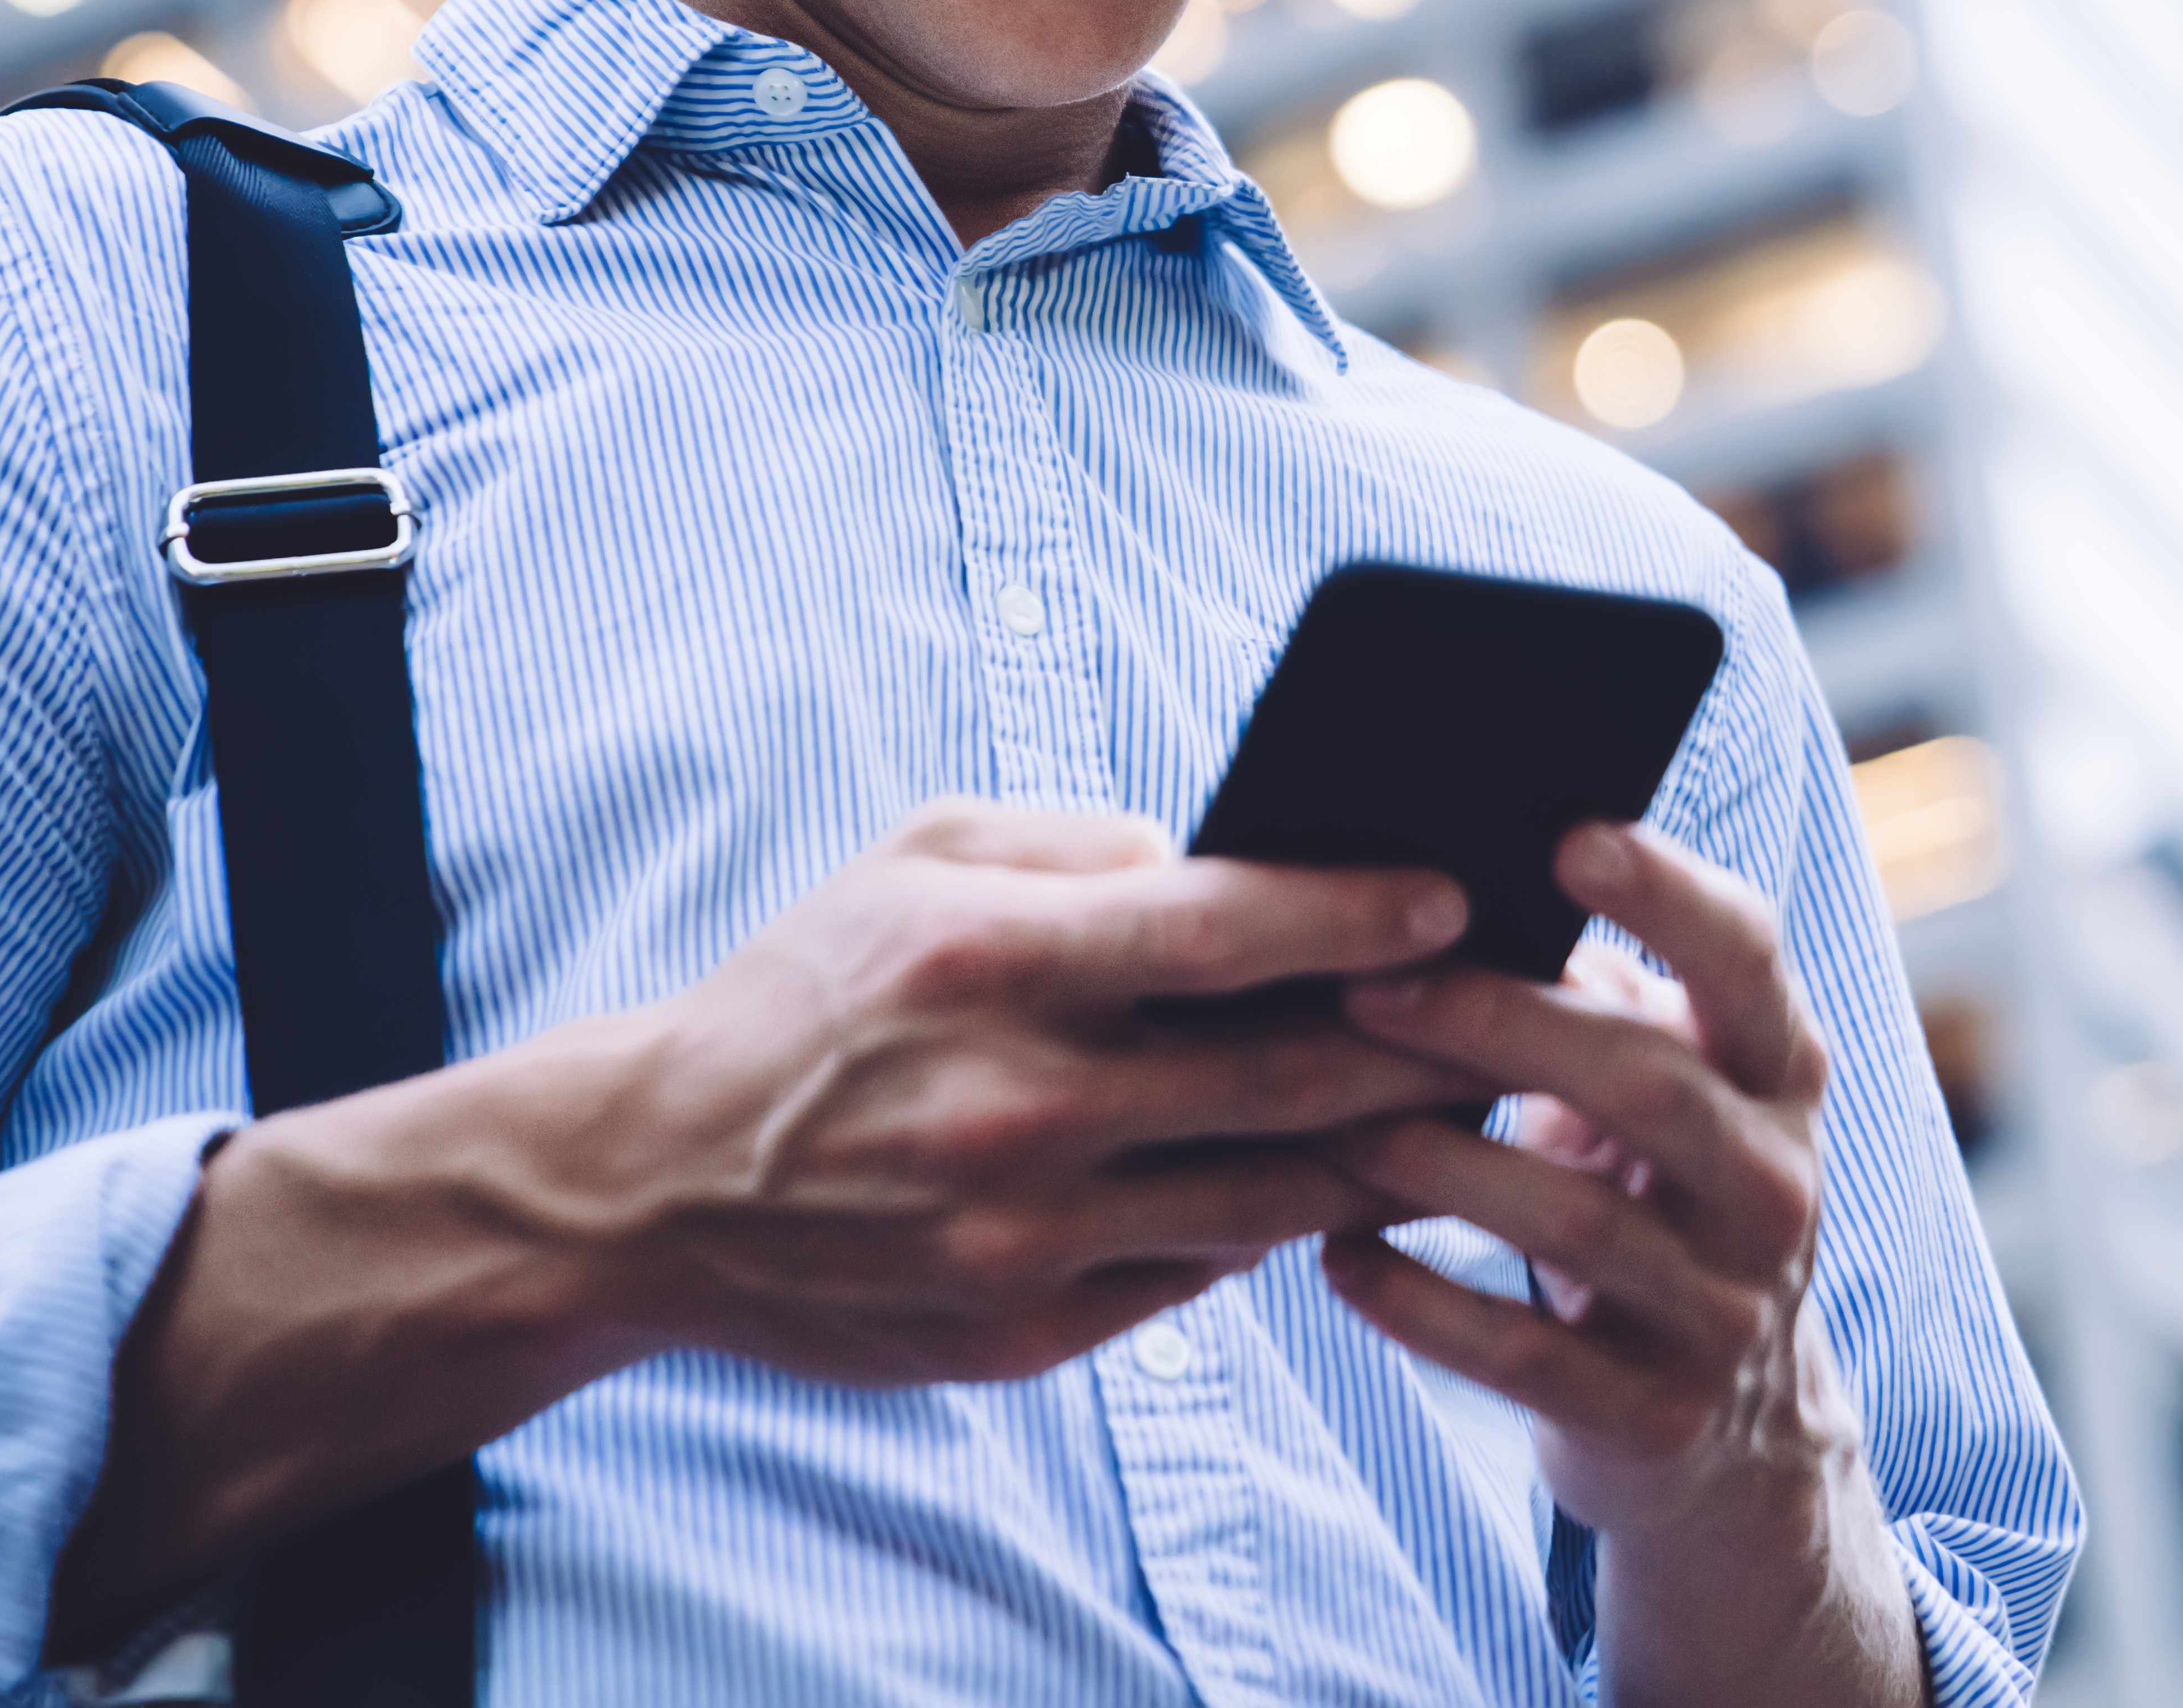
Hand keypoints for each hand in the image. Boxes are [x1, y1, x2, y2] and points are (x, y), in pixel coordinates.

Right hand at [59, 799, 1482, 1643]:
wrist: (654, 1184)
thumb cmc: (809, 993)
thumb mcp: (920, 863)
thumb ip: (1083, 849)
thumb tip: (1240, 857)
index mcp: (988, 963)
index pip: (1222, 931)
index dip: (1358, 912)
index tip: (1460, 896)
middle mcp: (1014, 1106)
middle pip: (1283, 1081)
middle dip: (1422, 1045)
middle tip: (1528, 1011)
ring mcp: (1022, 1237)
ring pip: (1270, 1198)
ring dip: (1382, 1150)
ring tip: (1471, 1105)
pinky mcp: (1021, 1333)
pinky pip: (1197, 1274)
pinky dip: (1276, 1224)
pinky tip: (1334, 1181)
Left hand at [1313, 823, 1921, 1704]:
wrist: (1726, 1431)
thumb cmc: (1649, 1196)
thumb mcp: (1659, 1090)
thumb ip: (1590, 993)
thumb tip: (1435, 875)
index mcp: (1779, 1071)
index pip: (1747, 955)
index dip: (1667, 892)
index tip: (1566, 837)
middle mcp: (1775, 1182)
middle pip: (1640, 1082)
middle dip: (1492, 1027)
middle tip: (1363, 992)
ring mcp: (1726, 1308)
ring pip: (1570, 1219)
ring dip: (1431, 1161)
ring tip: (1326, 1122)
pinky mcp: (1658, 1414)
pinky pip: (1519, 1353)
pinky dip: (1416, 1301)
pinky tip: (1336, 1258)